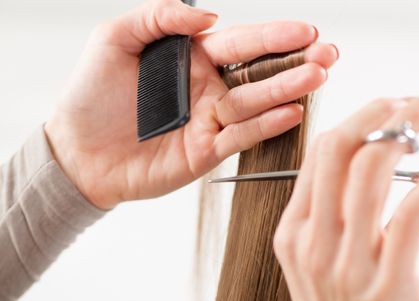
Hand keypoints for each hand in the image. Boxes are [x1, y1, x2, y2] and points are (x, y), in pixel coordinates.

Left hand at [45, 0, 338, 208]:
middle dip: (295, 62)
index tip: (306, 30)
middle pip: (259, 72)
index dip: (273, 35)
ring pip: (255, 103)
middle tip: (328, 55)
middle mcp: (207, 89)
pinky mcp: (205, 152)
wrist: (76, 152)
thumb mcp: (115, 38)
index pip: (241, 43)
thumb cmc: (91, 95)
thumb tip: (209, 16)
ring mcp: (209, 122)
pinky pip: (240, 137)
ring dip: (287, 90)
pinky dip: (265, 125)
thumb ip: (160, 18)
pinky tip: (290, 112)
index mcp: (191, 59)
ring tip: (317, 77)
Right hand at [274, 82, 418, 300]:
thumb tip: (412, 178)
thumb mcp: (332, 267)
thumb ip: (359, 220)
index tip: (391, 106)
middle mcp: (312, 243)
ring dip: (412, 129)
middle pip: (339, 149)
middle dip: (384, 110)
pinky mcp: (384, 283)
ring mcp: (344, 264)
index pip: (318, 155)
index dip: (358, 119)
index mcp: (294, 234)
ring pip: (372, 170)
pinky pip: (412, 212)